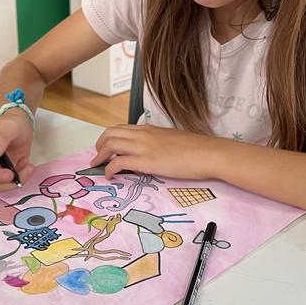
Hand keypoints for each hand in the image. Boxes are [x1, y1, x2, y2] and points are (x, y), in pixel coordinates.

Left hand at [91, 124, 216, 179]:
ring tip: (97, 165)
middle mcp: (143, 134)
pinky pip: (119, 162)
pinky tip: (109, 176)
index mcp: (149, 129)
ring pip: (111, 144)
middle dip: (99, 145)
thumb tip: (153, 152)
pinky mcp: (146, 161)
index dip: (109, 137)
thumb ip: (158, 143)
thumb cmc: (196, 149)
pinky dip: (109, 169)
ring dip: (100, 155)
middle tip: (97, 156)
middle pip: (110, 133)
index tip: (105, 148)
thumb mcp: (172, 140)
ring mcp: (143, 147)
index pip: (121, 128)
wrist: (207, 153)